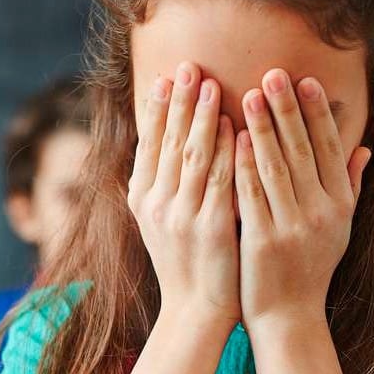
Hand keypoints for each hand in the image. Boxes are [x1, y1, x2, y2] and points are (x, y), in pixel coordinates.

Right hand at [128, 61, 239, 329]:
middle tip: (188, 66)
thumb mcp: (158, 221)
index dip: (156, 109)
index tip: (164, 77)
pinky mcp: (210, 227)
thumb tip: (160, 142)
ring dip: (201, 117)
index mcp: (140, 199)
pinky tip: (234, 126)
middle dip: (178, 102)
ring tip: (211, 84)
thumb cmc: (184, 261)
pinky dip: (227, 150)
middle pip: (168, 142)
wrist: (195, 307)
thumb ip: (158, 183)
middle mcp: (154, 204)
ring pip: (192, 156)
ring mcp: (180, 215)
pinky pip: (219, 180)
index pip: (148, 144)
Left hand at [234, 70, 370, 331]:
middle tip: (273, 73)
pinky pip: (252, 196)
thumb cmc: (309, 266)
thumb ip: (349, 187)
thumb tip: (364, 149)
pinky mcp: (263, 241)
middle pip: (304, 151)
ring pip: (277, 168)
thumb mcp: (338, 227)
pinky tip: (231, 140)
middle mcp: (322, 212)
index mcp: (340, 205)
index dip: (318, 113)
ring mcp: (293, 227)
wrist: (288, 315)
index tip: (305, 81)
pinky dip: (242, 165)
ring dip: (263, 129)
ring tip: (249, 95)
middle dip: (288, 110)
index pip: (330, 149)